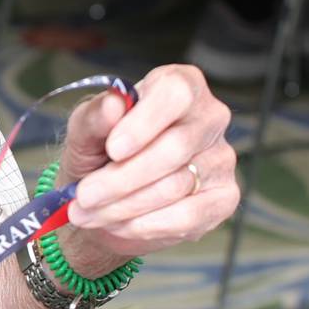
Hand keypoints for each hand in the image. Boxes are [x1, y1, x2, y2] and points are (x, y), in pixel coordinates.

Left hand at [60, 65, 237, 270]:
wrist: (105, 197)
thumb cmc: (98, 151)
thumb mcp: (84, 131)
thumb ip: (95, 116)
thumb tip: (114, 103)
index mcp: (179, 84)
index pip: (175, 93)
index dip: (145, 123)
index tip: (113, 149)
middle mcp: (209, 116)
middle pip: (174, 147)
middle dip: (121, 178)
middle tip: (84, 196)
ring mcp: (221, 157)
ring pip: (176, 185)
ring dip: (124, 205)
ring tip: (88, 212)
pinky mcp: (224, 197)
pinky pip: (188, 215)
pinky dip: (146, 224)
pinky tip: (117, 224)